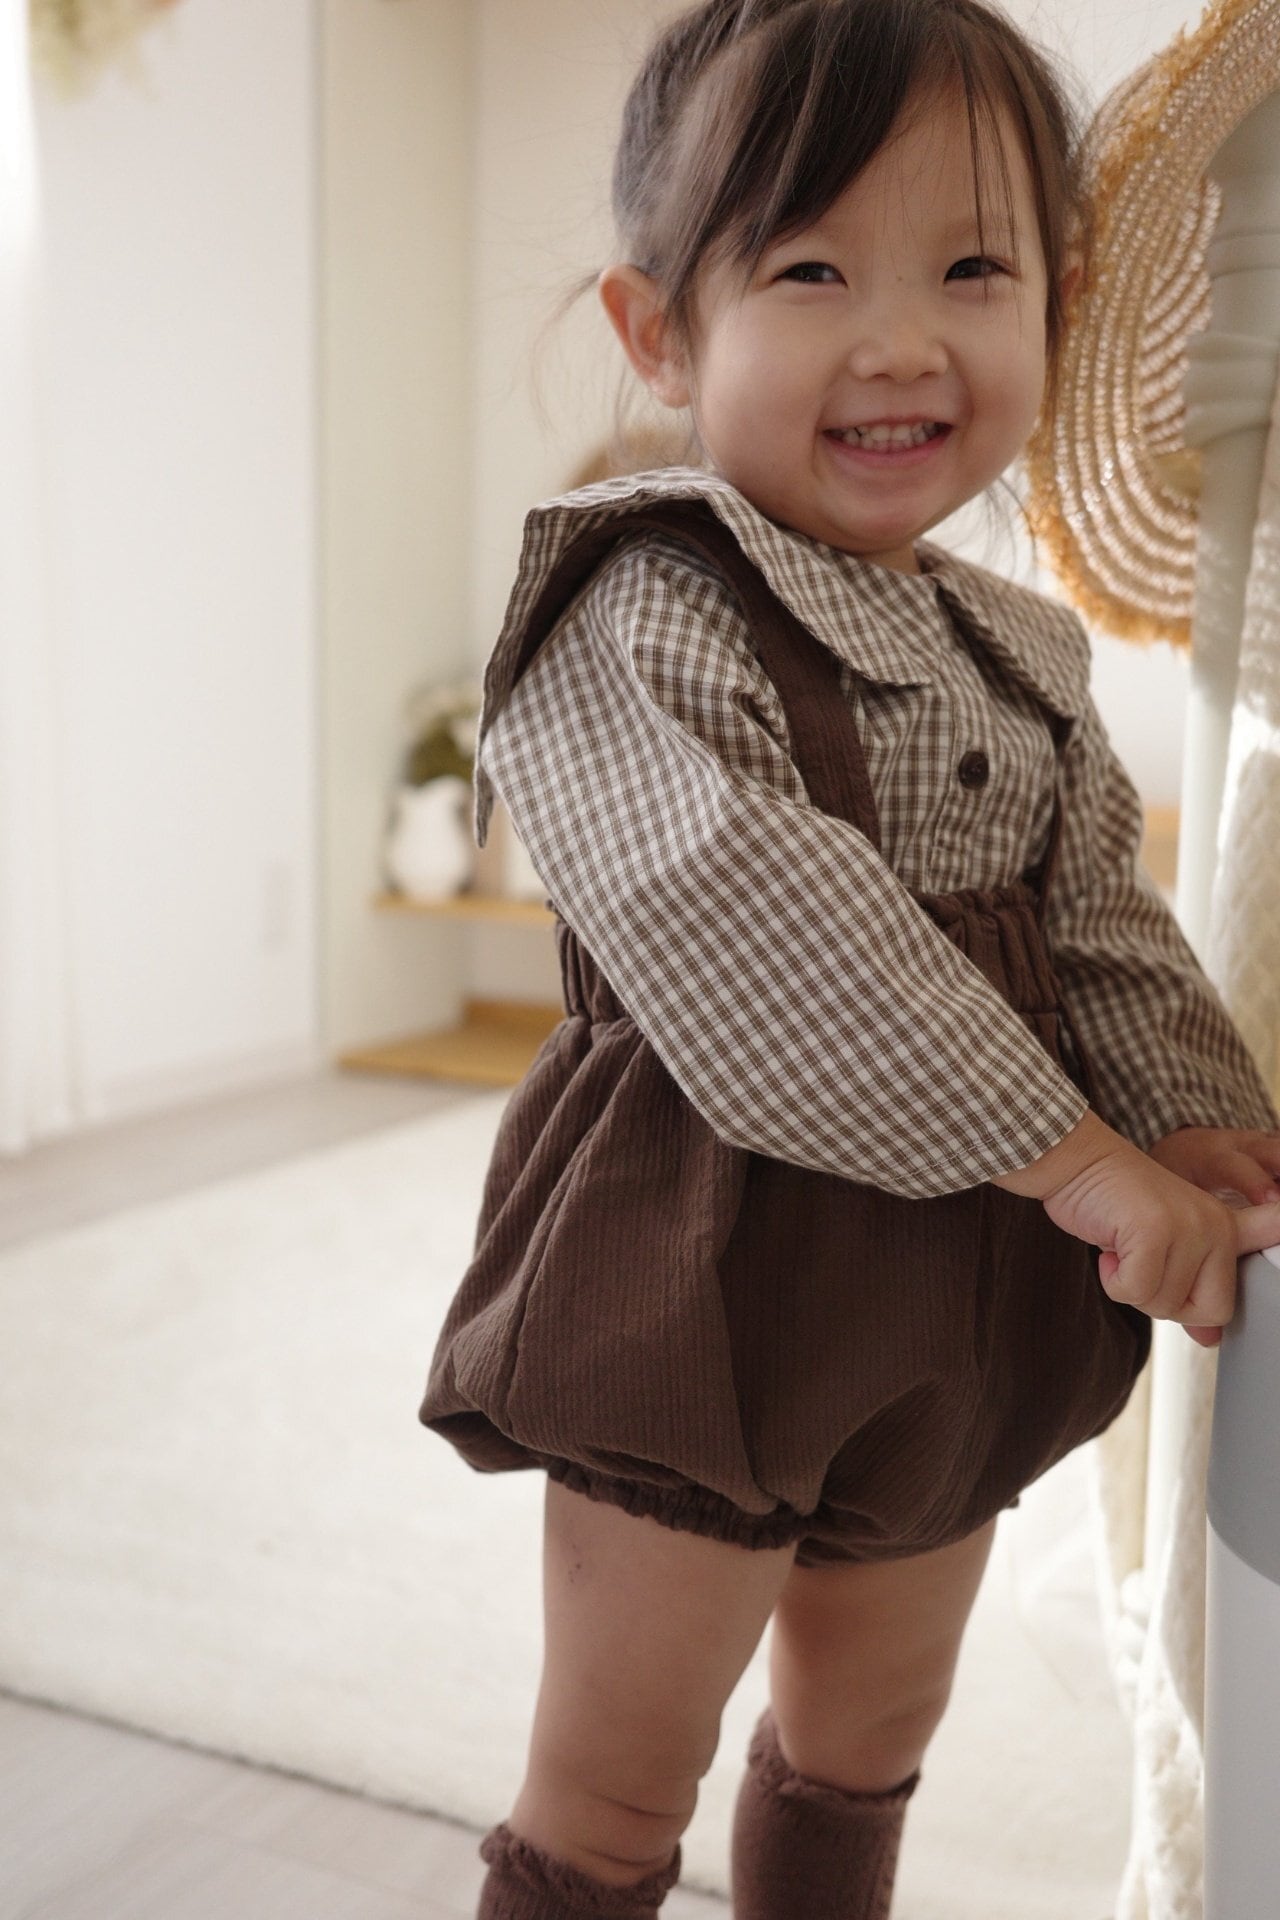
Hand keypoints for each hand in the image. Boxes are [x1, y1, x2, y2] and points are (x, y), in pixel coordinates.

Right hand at [993, 1113, 1279, 1347]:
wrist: (1077, 1163)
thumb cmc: (1116, 1205)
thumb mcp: (1163, 1247)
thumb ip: (1189, 1289)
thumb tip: (1209, 1341)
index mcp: (1224, 1226)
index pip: (1275, 1233)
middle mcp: (1216, 1226)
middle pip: (1210, 1310)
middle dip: (1167, 1303)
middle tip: (1144, 1267)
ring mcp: (1189, 1226)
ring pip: (1165, 1304)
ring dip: (1131, 1287)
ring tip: (1124, 1248)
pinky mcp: (1156, 1230)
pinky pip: (1136, 1291)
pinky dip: (1114, 1280)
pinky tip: (1110, 1249)